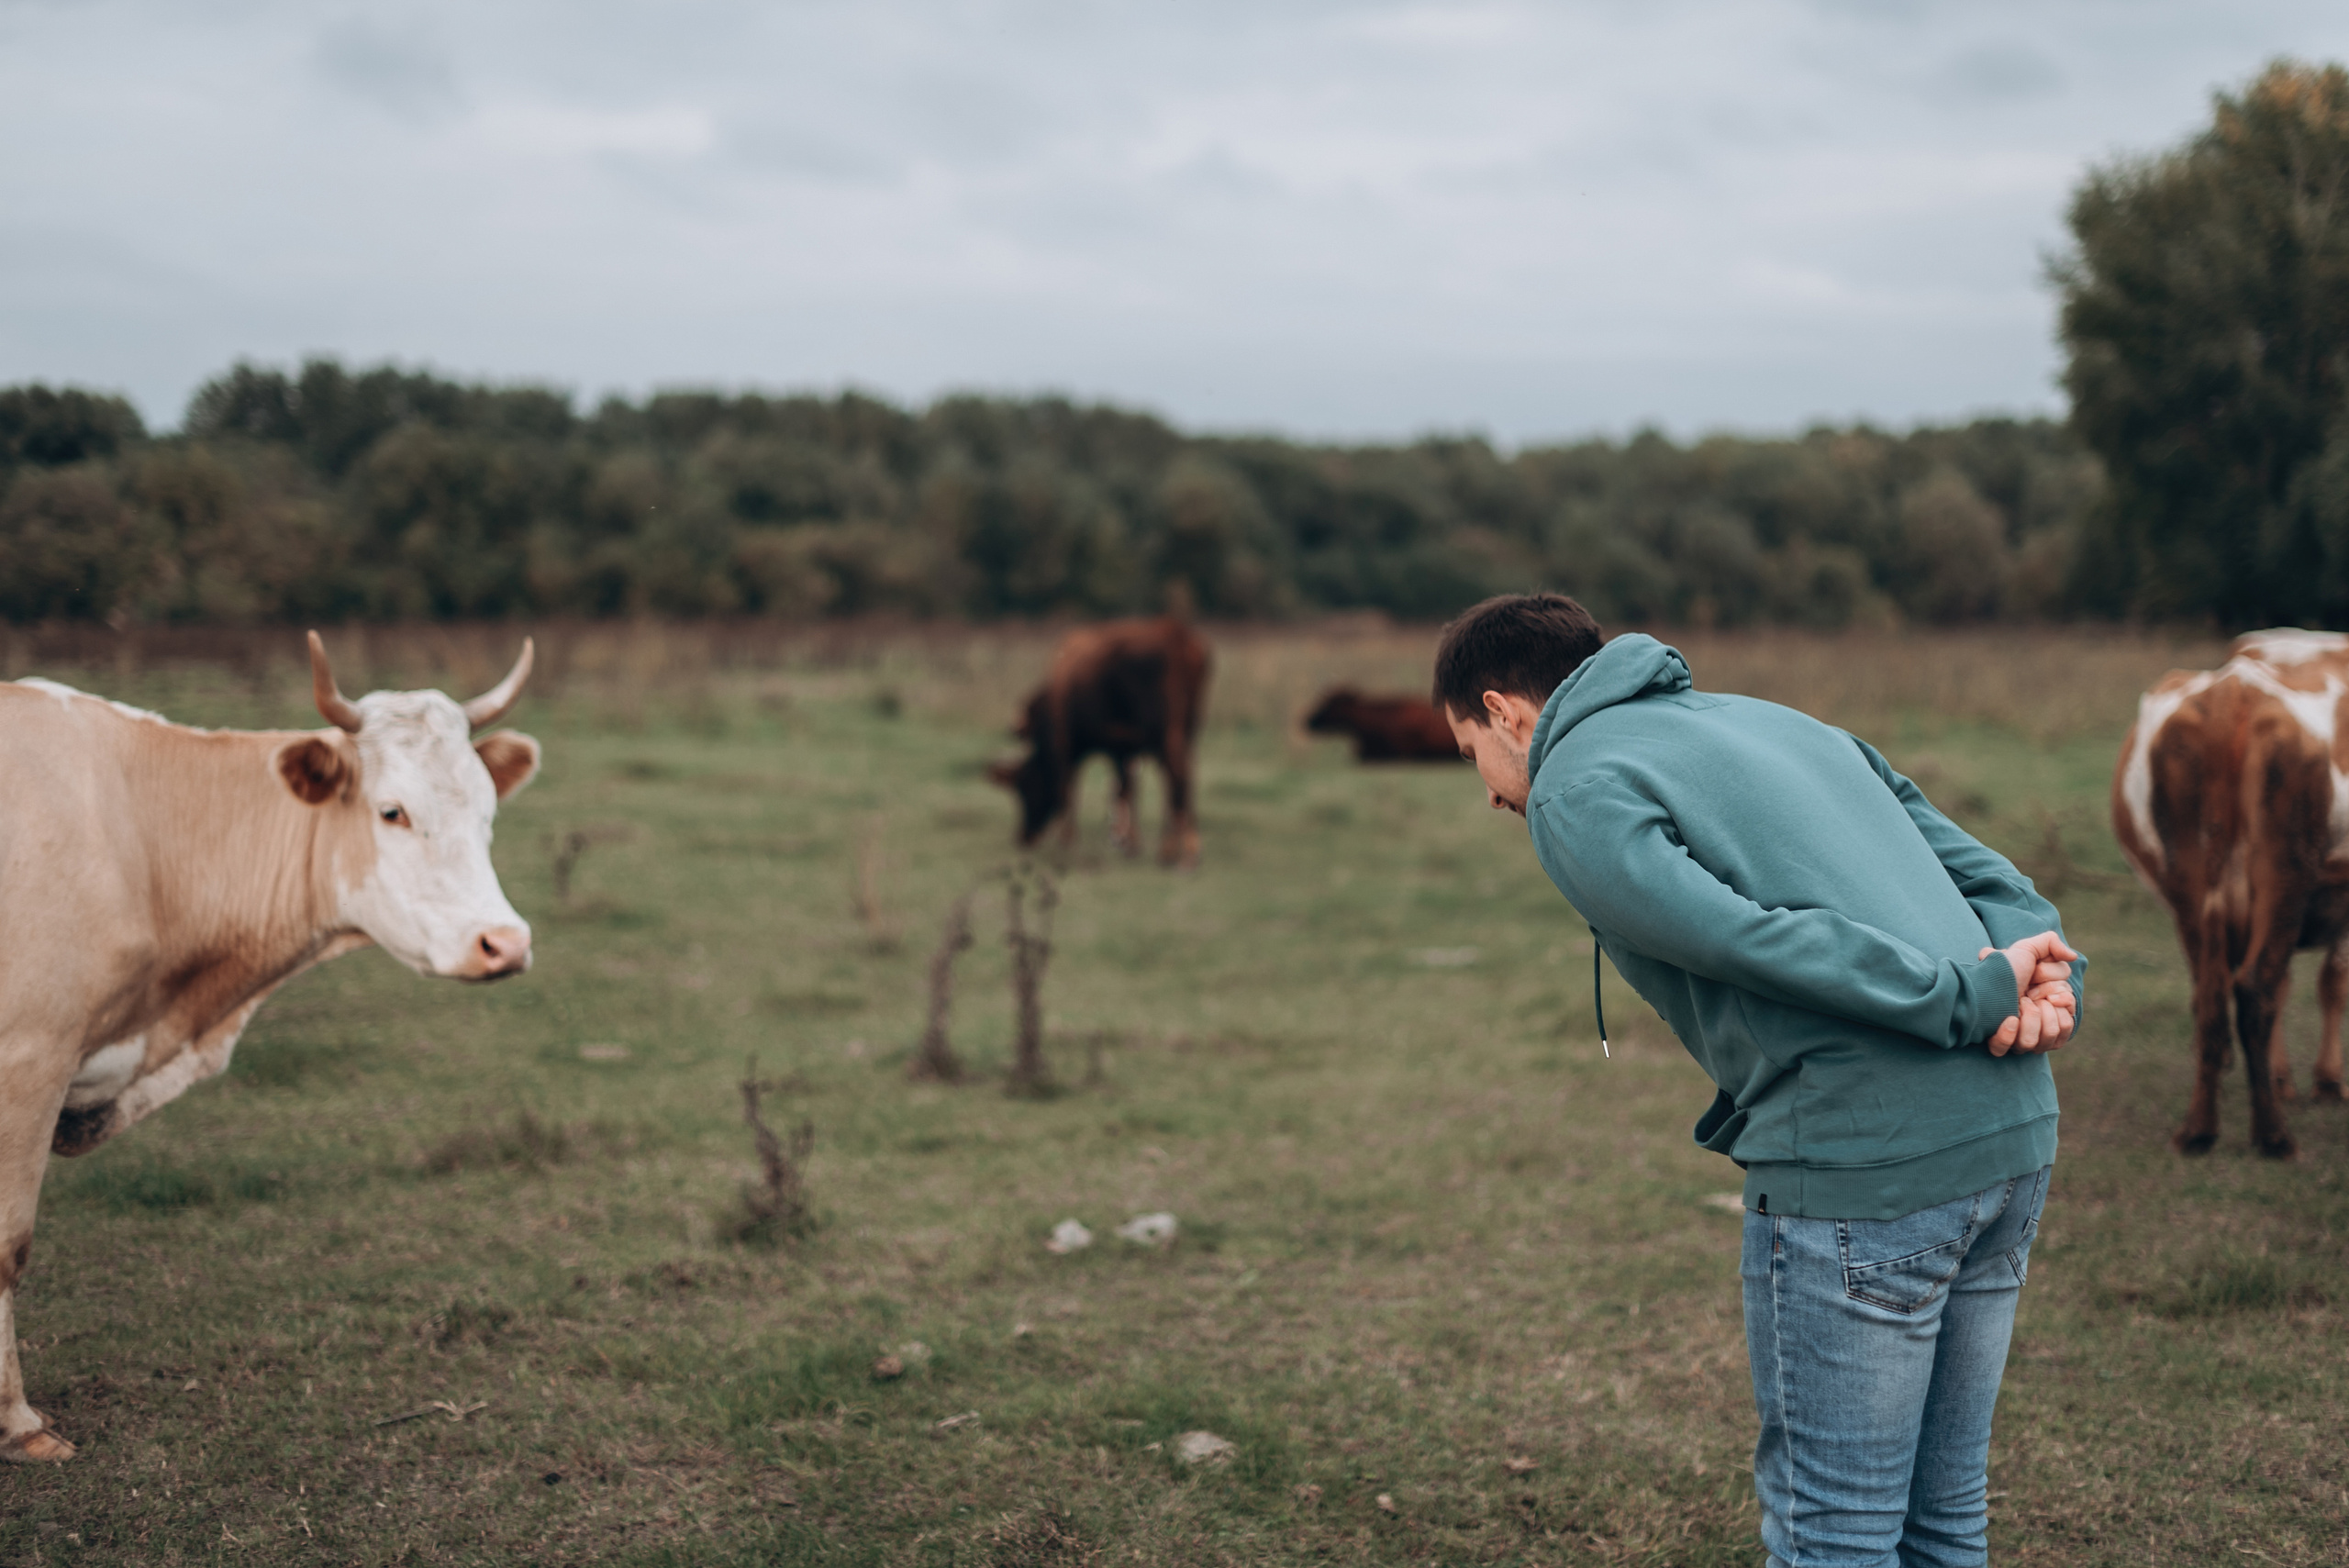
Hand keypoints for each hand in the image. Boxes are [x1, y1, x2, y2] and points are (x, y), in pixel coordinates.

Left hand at [1981, 932, 2080, 1056]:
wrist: (1976, 982)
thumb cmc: (2003, 967)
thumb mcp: (2026, 948)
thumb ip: (2051, 944)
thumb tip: (2073, 957)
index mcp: (2049, 1005)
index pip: (2068, 1009)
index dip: (2054, 994)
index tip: (2038, 984)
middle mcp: (2039, 1024)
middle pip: (2058, 1027)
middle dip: (2041, 1007)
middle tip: (2024, 995)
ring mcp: (2023, 1037)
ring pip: (2043, 1040)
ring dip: (2029, 1018)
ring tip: (2015, 1005)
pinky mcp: (2005, 1046)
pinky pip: (2018, 1047)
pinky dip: (2011, 1033)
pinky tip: (2007, 1019)